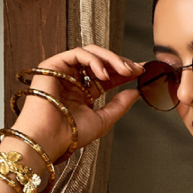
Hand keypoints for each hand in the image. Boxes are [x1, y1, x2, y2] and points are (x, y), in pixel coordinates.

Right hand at [12, 43, 145, 160]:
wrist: (50, 139)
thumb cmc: (71, 134)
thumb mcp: (103, 120)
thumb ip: (119, 105)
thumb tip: (136, 92)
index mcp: (84, 93)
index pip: (107, 76)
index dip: (124, 72)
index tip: (142, 72)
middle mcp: (74, 80)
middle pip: (101, 62)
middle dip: (121, 63)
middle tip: (136, 70)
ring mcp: (64, 71)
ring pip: (90, 53)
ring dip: (111, 59)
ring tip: (124, 71)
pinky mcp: (53, 65)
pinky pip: (77, 53)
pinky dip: (94, 61)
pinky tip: (104, 74)